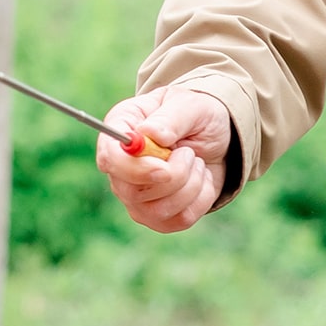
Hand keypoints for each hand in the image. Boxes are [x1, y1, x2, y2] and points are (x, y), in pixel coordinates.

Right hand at [96, 87, 231, 233]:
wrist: (215, 138)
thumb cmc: (196, 115)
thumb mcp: (191, 105)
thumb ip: (171, 118)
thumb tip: (151, 134)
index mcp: (121, 130)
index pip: (110, 158)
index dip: (134, 169)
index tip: (165, 168)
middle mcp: (121, 167)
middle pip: (131, 192)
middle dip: (174, 177)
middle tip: (190, 153)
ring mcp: (136, 196)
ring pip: (157, 211)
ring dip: (191, 185)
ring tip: (196, 162)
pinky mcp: (157, 216)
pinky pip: (179, 220)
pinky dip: (201, 199)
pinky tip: (200, 180)